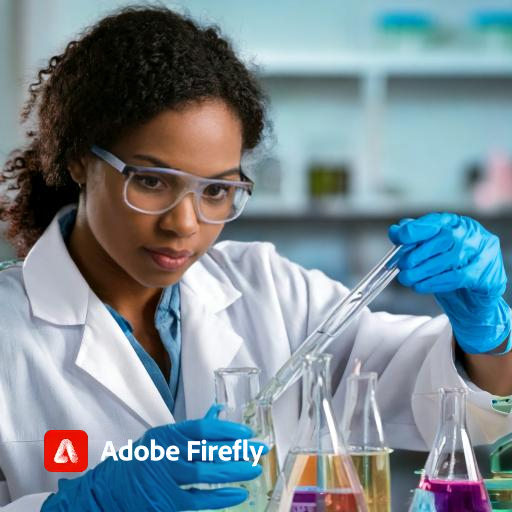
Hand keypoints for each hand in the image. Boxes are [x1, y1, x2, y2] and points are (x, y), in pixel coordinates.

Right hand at [41, 413, 266, 510]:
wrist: (107, 492)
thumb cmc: (140, 460)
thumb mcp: (163, 438)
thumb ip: (192, 429)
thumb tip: (219, 411)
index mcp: (167, 435)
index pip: (202, 428)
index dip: (227, 430)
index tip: (247, 433)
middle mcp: (166, 454)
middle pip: (208, 451)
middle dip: (238, 451)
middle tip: (259, 449)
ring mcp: (165, 479)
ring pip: (206, 475)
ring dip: (233, 472)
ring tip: (253, 469)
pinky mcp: (166, 503)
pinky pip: (199, 500)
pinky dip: (221, 497)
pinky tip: (238, 494)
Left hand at [389, 212, 510, 353]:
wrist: (472, 294)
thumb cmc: (448, 267)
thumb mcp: (429, 250)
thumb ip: (414, 238)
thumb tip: (395, 231)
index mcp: (454, 223)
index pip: (434, 221)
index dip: (415, 230)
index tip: (399, 239)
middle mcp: (470, 233)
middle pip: (442, 240)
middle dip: (417, 255)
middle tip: (402, 267)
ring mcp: (481, 252)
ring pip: (449, 260)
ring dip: (423, 271)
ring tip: (407, 279)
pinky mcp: (485, 273)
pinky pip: (457, 277)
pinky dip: (434, 283)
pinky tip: (420, 286)